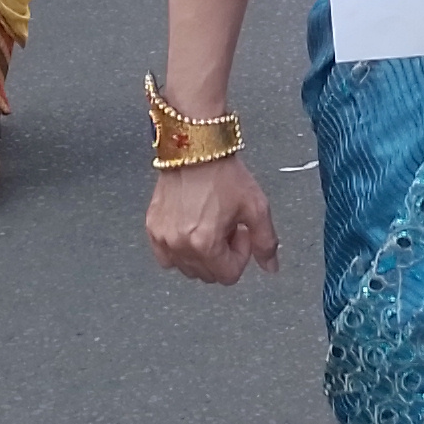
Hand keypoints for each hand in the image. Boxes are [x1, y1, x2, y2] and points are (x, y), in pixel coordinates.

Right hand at [148, 154, 278, 282]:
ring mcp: (163, 238)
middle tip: (227, 226)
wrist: (196, 148)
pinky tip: (191, 230)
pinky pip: (166, 258)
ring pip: (188, 269)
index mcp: (205, 243)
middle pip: (209, 275)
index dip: (241, 255)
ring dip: (202, 254)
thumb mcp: (256, 207)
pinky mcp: (152, 228)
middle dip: (222, 255)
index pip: (229, 276)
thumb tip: (271, 267)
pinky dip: (180, 252)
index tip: (241, 232)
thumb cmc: (224, 174)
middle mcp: (180, 245)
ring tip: (209, 225)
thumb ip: (266, 242)